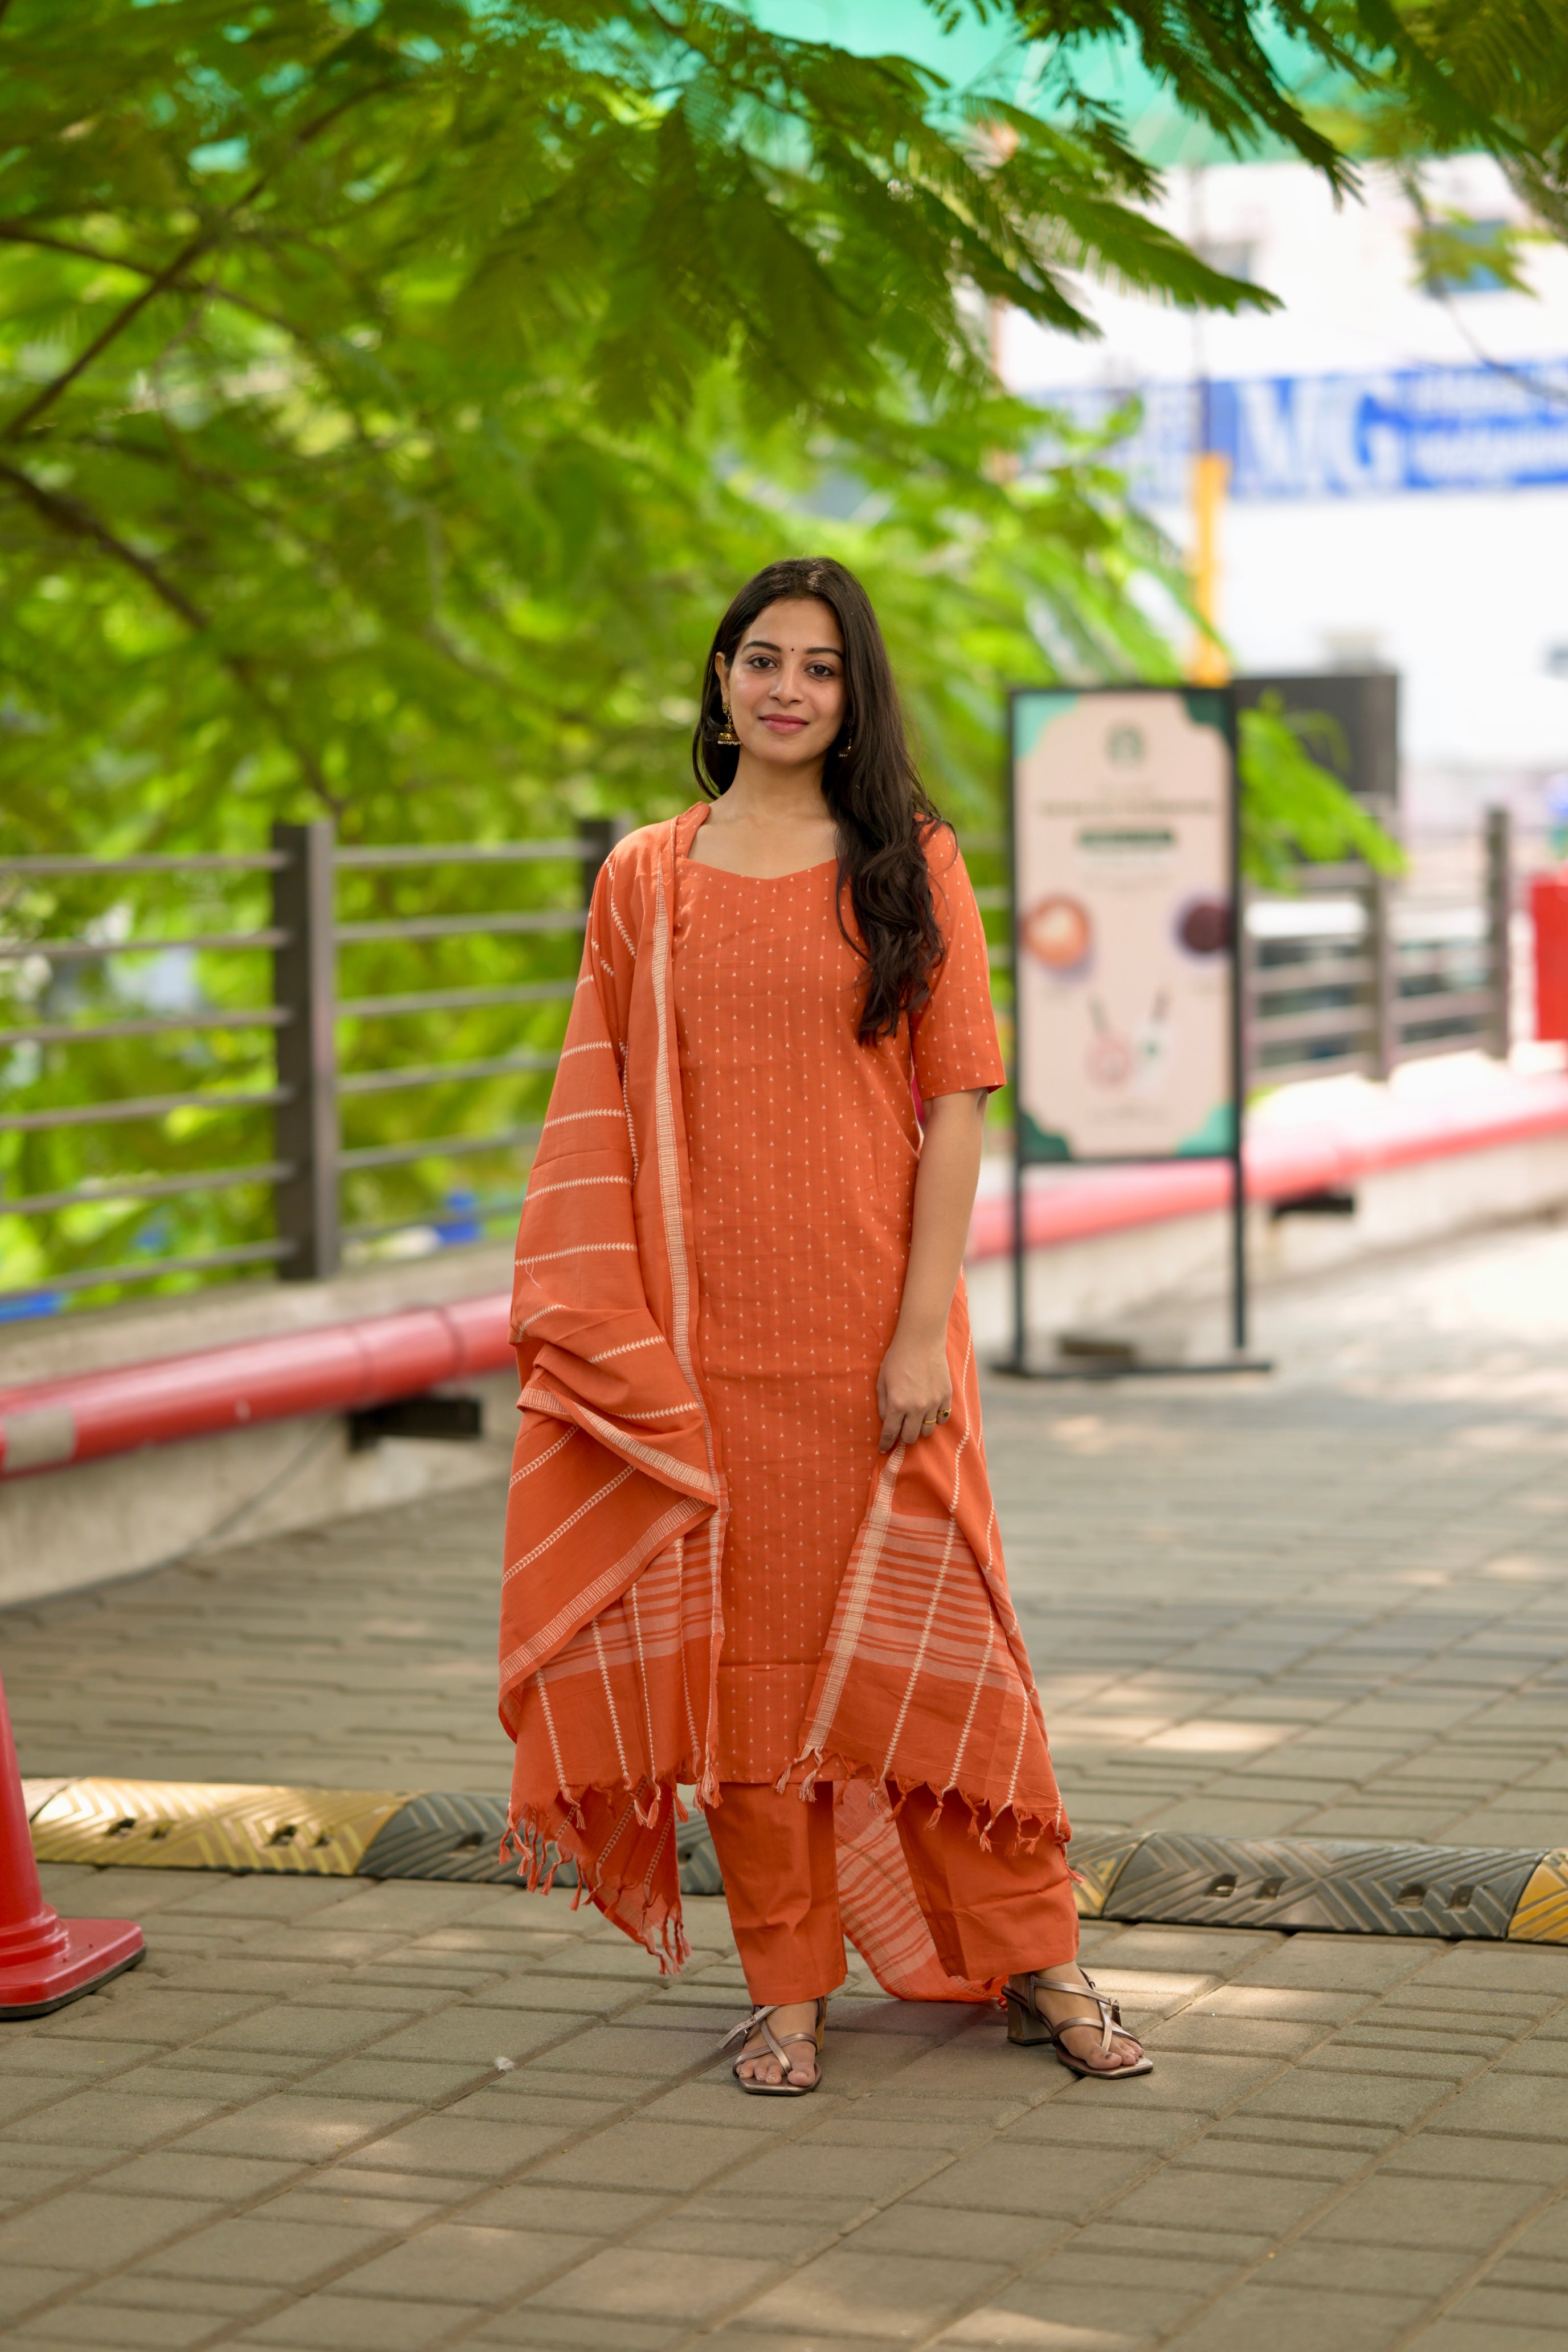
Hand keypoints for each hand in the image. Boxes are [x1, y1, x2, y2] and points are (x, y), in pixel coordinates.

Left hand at [876, 1326, 951, 1453]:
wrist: (921, 1340)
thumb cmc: (897, 1358)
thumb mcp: (882, 1381)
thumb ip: (883, 1404)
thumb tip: (886, 1421)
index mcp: (897, 1404)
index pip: (890, 1433)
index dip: (885, 1443)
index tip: (883, 1448)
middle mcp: (916, 1408)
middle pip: (910, 1437)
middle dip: (902, 1437)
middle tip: (900, 1431)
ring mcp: (933, 1403)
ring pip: (928, 1431)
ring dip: (919, 1429)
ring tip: (915, 1420)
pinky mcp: (946, 1396)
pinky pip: (942, 1418)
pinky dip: (935, 1419)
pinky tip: (929, 1411)